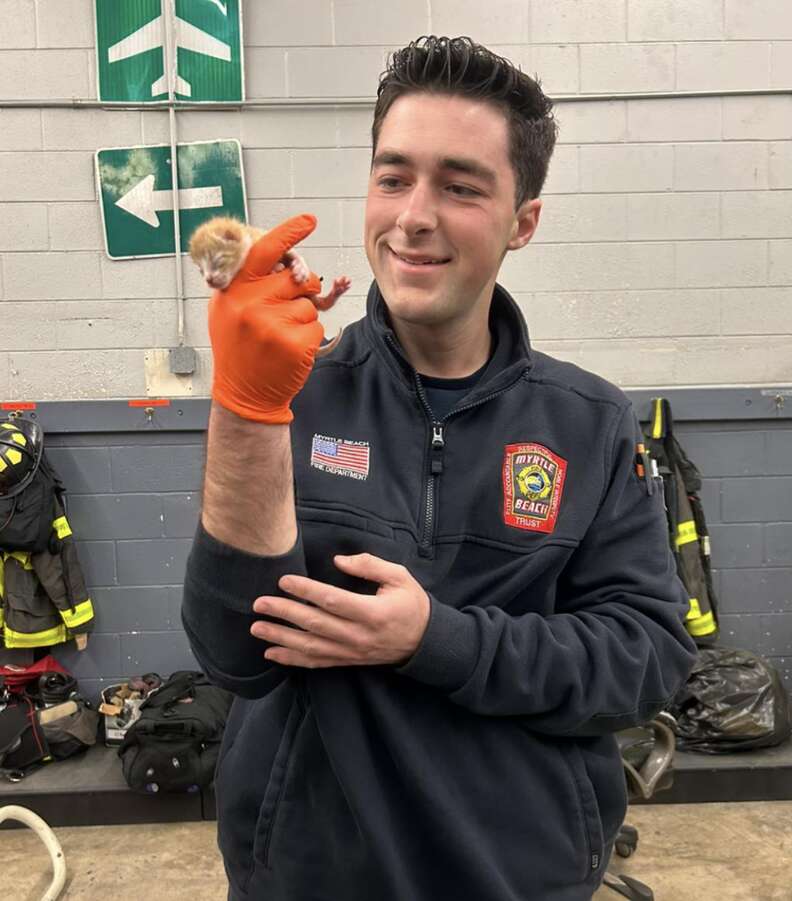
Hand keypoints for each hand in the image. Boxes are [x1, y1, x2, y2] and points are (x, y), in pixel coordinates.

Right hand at [209, 214, 323, 423]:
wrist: (243, 394)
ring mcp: (273, 324)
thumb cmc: (239, 348)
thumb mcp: (228, 310)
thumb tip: (278, 255)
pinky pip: (317, 326)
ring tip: (278, 337)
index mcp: (233, 290)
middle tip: (281, 313)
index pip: (265, 251)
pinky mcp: (294, 343)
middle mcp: (250, 304)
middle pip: (297, 278)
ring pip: (309, 304)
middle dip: (300, 291)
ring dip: (302, 319)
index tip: (309, 220)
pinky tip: (288, 351)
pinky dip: (309, 338)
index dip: (289, 233)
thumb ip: (246, 282)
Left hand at [250, 554, 430, 667]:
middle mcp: (359, 635)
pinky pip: (316, 662)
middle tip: (259, 603)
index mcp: (373, 612)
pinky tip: (272, 653)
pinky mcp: (348, 661)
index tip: (284, 580)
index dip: (306, 590)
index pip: (332, 600)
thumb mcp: (400, 577)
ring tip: (256, 628)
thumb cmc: (412, 604)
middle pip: (315, 625)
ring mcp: (352, 651)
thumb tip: (339, 560)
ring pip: (311, 647)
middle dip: (284, 613)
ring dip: (281, 638)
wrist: (425, 642)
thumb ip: (370, 565)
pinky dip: (292, 659)